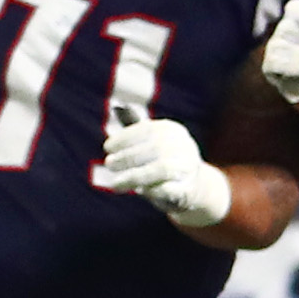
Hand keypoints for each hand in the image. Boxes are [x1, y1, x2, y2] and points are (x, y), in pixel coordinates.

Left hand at [99, 108, 234, 227]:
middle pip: (154, 148)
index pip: (147, 130)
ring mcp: (187, 167)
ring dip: (134, 176)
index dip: (125, 138)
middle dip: (127, 157)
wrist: (191, 184)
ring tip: (115, 184)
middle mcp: (183, 145)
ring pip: (161, 169)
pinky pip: (168, 190)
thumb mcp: (149, 140)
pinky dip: (152, 190)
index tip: (107, 147)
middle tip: (109, 164)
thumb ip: (134, 126)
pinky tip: (139, 191)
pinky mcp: (188, 188)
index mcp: (172, 130)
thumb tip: (117, 106)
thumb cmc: (162, 158)